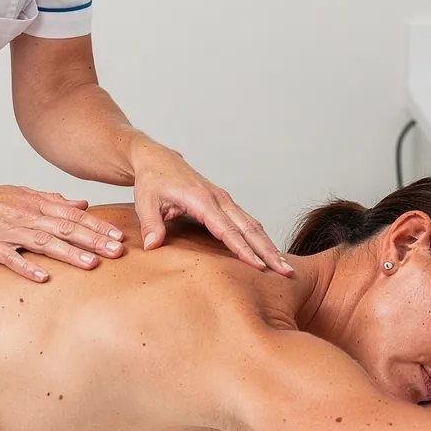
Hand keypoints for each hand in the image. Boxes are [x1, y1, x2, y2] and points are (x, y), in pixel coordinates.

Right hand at [0, 183, 126, 281]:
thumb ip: (54, 200)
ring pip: (43, 242)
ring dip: (69, 253)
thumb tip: (83, 203)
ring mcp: (8, 231)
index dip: (97, 226)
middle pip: (65, 228)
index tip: (119, 236)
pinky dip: (26, 267)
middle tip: (116, 252)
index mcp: (36, 204)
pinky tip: (43, 277)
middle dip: (93, 240)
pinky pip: (10, 257)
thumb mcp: (23, 194)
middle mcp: (27, 216)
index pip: (73, 215)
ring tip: (91, 264)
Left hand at [129, 137, 292, 274]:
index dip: (243, 250)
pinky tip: (268, 252)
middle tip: (285, 271)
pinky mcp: (224, 203)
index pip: (227, 230)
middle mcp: (219, 199)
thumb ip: (151, 224)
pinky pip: (246, 222)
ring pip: (253, 225)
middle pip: (249, 229)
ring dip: (269, 246)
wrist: (157, 159)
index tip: (258, 266)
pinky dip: (260, 238)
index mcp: (202, 200)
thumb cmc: (152, 180)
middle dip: (268, 251)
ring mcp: (224, 200)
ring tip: (283, 267)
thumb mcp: (145, 201)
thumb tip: (153, 245)